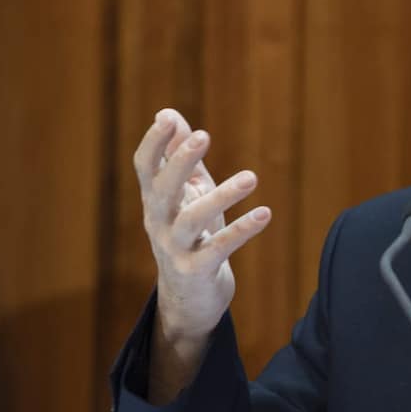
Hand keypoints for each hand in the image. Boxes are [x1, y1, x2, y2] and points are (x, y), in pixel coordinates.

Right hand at [133, 108, 271, 401]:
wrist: (190, 298)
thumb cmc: (192, 236)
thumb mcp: (187, 195)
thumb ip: (180, 157)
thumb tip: (170, 114)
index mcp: (156, 200)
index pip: (145, 167)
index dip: (154, 143)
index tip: (167, 118)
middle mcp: (158, 222)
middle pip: (161, 189)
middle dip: (180, 162)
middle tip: (204, 136)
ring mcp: (174, 248)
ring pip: (191, 219)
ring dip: (221, 196)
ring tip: (251, 177)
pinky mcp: (196, 270)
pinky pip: (219, 248)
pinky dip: (241, 230)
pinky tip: (264, 214)